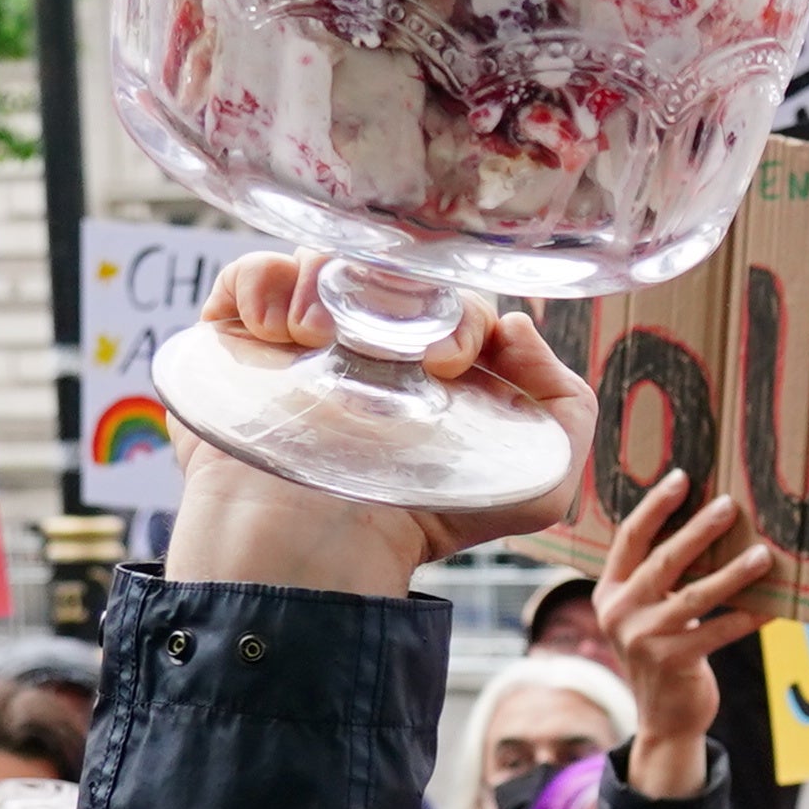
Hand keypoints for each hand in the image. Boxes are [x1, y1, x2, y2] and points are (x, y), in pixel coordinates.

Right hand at [170, 253, 592, 586]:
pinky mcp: (242, 342)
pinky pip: (249, 276)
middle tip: (396, 347)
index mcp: (432, 365)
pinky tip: (283, 331)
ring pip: (321, 260)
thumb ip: (566, 410)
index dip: (462, 314)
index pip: (453, 299)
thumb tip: (520, 325)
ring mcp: (303, 340)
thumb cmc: (422, 524)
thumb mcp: (533, 484)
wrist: (320, 548)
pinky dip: (264, 283)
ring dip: (329, 280)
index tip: (454, 361)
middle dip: (401, 292)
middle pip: (389, 270)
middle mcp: (369, 345)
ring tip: (325, 339)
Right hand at [588, 463, 782, 789]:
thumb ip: (658, 577)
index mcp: (610, 591)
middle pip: (663, 560)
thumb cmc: (664, 651)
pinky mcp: (673, 661)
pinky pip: (719, 631)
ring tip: (763, 555)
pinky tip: (773, 606)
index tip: (682, 478)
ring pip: (695, 596)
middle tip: (729, 504)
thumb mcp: (646, 613)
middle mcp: (620, 612)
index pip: (630, 538)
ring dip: (733, 573)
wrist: (663, 717)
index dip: (656, 506)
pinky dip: (748, 618)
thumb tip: (706, 524)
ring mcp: (644, 639)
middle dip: (699, 530)